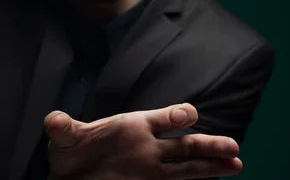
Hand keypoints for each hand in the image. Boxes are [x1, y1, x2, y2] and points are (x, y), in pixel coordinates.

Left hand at [44, 103, 241, 179]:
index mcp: (133, 126)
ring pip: (187, 166)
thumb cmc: (72, 152)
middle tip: (232, 148)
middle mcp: (149, 146)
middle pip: (183, 145)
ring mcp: (152, 168)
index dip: (174, 115)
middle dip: (207, 145)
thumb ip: (63, 128)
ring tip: (236, 164)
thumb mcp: (65, 139)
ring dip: (211, 165)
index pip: (160, 118)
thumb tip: (53, 120)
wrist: (69, 177)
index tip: (188, 115)